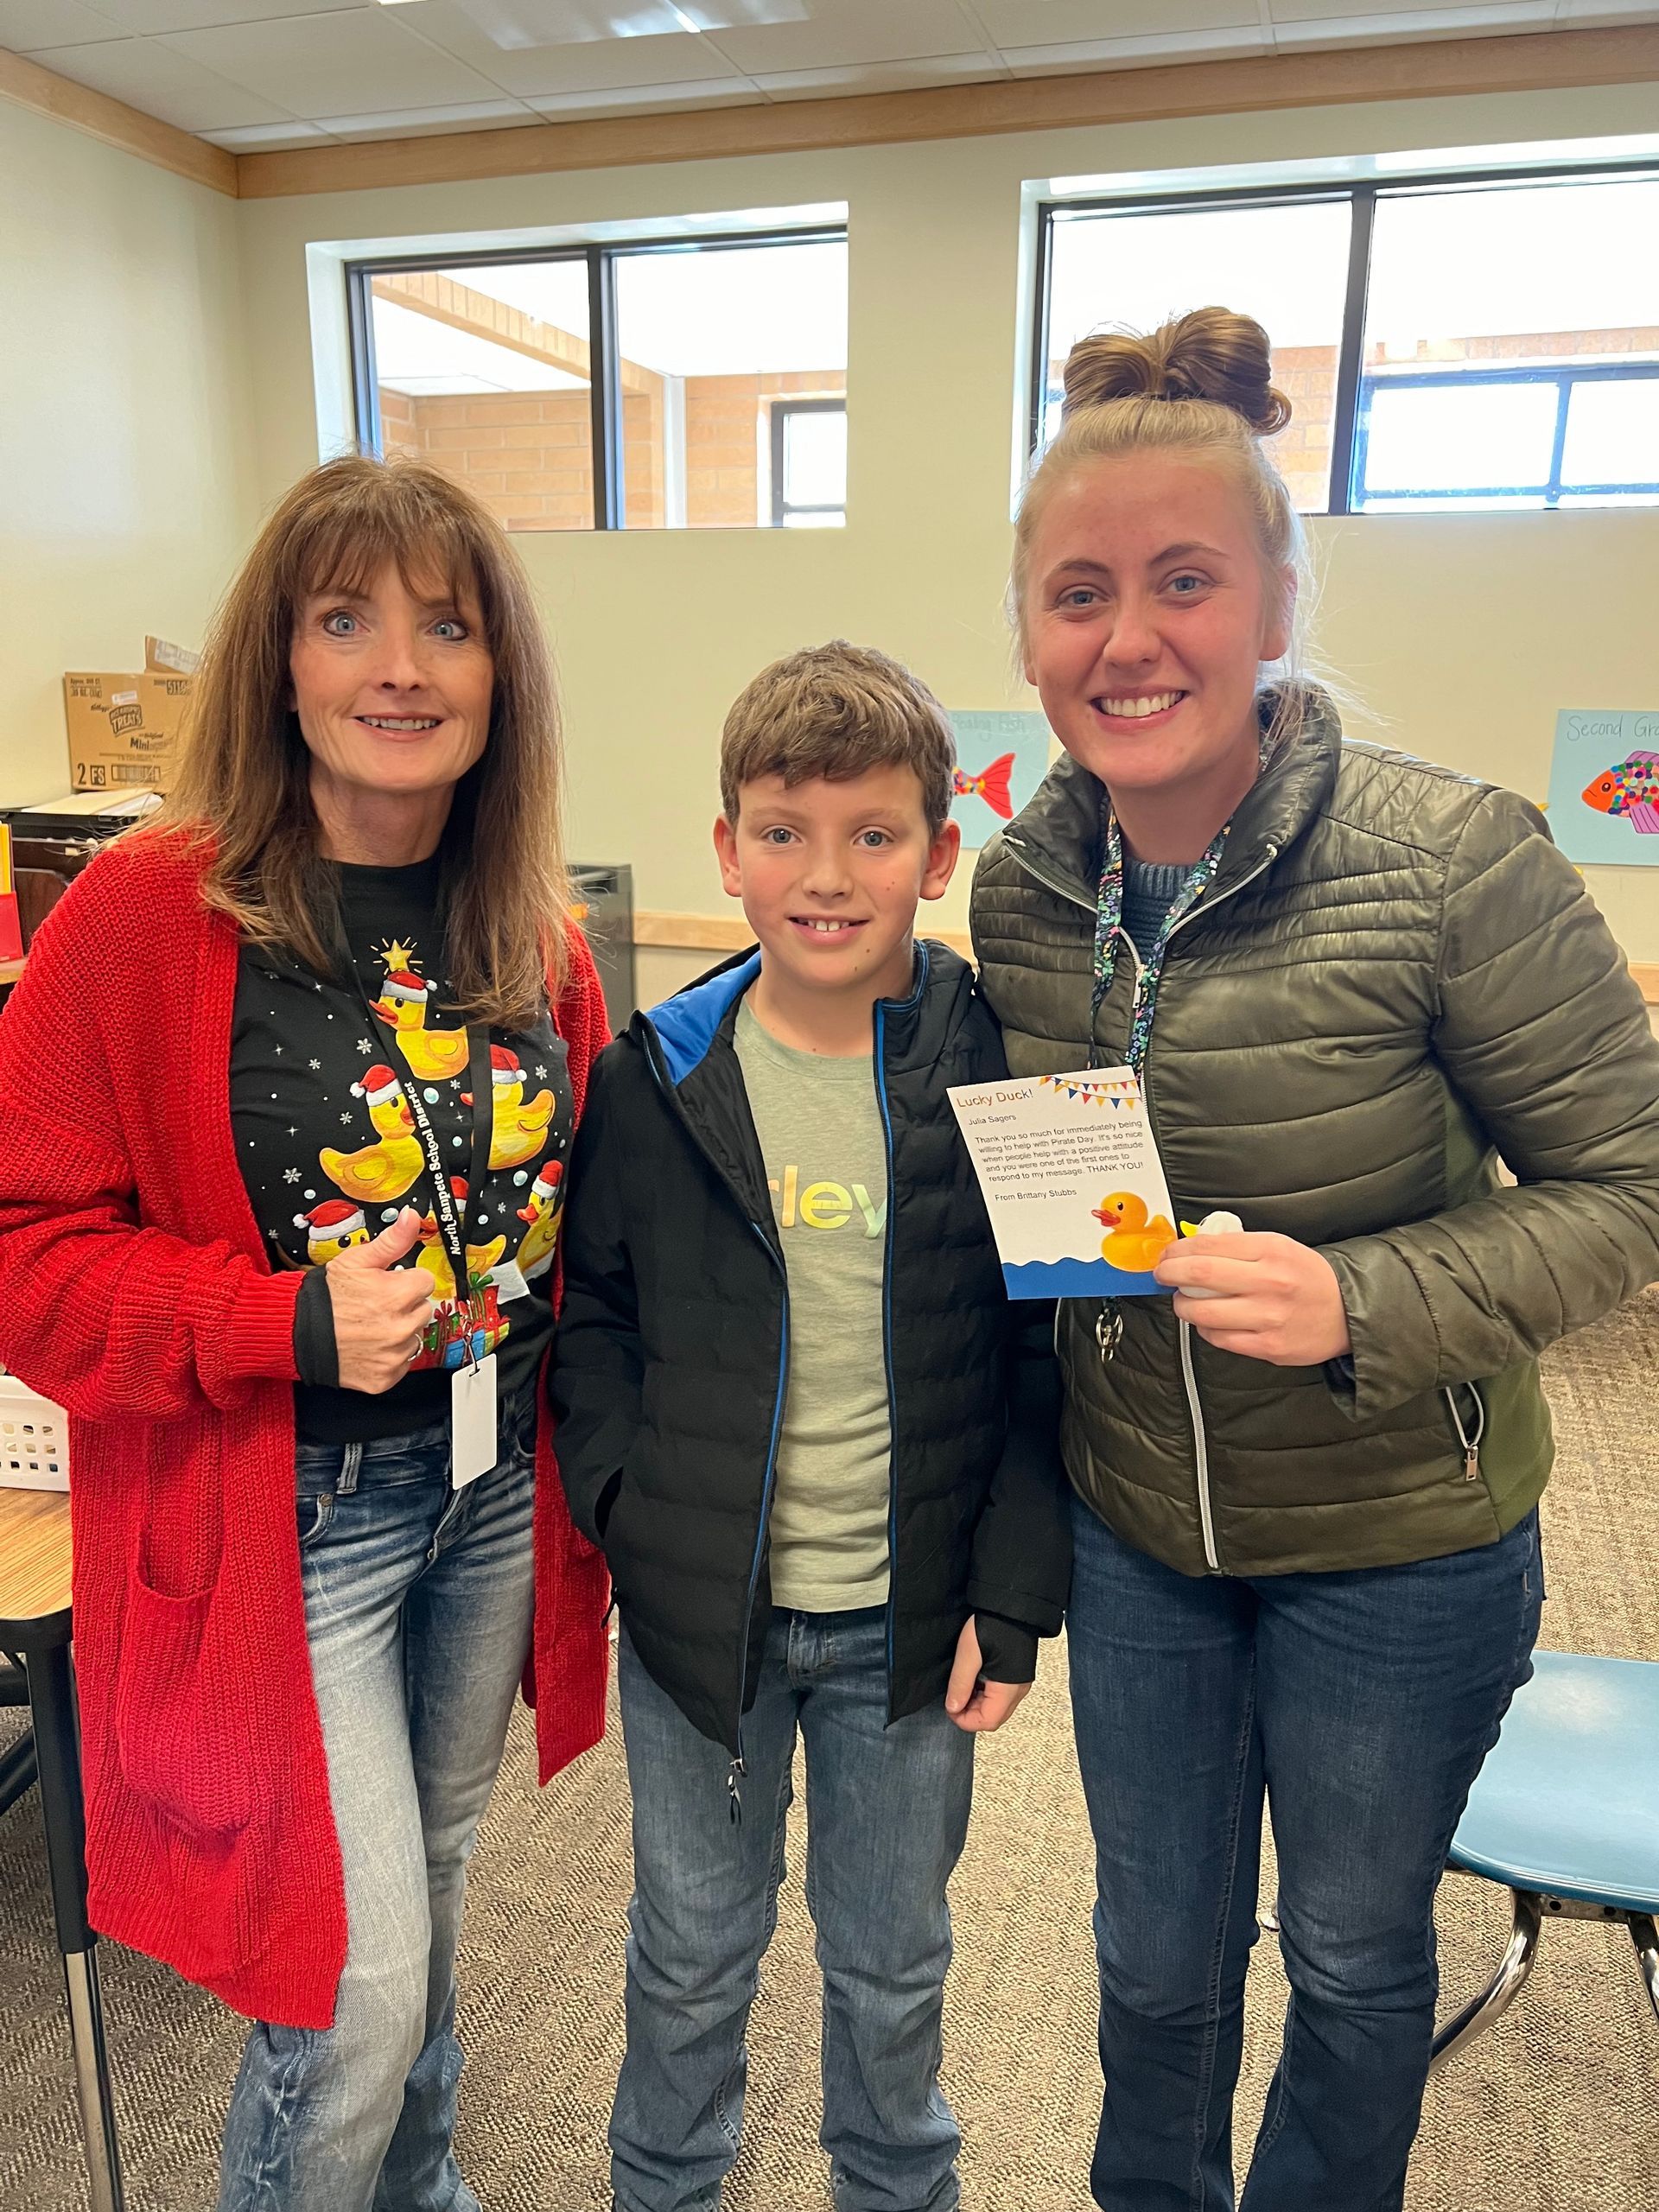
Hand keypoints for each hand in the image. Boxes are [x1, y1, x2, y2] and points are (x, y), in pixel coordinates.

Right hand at [324, 1207, 436, 1393]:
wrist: (295, 1332)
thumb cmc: (324, 1298)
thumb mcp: (357, 1261)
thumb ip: (392, 1241)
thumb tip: (412, 1218)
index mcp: (397, 1295)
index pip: (425, 1282)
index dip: (406, 1280)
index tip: (391, 1284)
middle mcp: (399, 1327)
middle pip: (423, 1310)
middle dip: (405, 1306)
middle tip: (377, 1306)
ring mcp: (393, 1355)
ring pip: (415, 1338)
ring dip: (399, 1332)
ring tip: (371, 1326)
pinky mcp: (385, 1378)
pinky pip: (402, 1364)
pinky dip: (389, 1357)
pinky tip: (369, 1346)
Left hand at [945, 1618, 1031, 1733]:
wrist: (1012, 1606)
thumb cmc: (993, 1625)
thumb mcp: (968, 1653)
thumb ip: (960, 1683)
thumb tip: (953, 1708)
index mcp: (1008, 1689)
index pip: (987, 1722)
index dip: (965, 1720)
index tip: (950, 1707)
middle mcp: (1018, 1691)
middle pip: (994, 1719)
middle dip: (971, 1714)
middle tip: (954, 1698)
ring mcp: (1020, 1684)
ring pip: (997, 1709)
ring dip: (978, 1705)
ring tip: (962, 1687)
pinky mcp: (1017, 1676)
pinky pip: (1001, 1697)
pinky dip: (986, 1696)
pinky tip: (974, 1680)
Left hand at [1154, 1230, 1350, 1365]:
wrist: (1347, 1312)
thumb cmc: (1307, 1277)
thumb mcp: (1279, 1247)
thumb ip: (1239, 1247)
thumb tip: (1191, 1249)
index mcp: (1271, 1250)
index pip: (1208, 1245)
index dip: (1177, 1250)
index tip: (1167, 1254)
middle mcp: (1269, 1282)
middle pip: (1199, 1275)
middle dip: (1169, 1273)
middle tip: (1162, 1274)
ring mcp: (1269, 1317)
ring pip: (1203, 1312)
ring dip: (1183, 1306)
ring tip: (1184, 1301)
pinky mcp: (1269, 1346)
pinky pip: (1220, 1338)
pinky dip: (1205, 1329)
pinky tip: (1208, 1322)